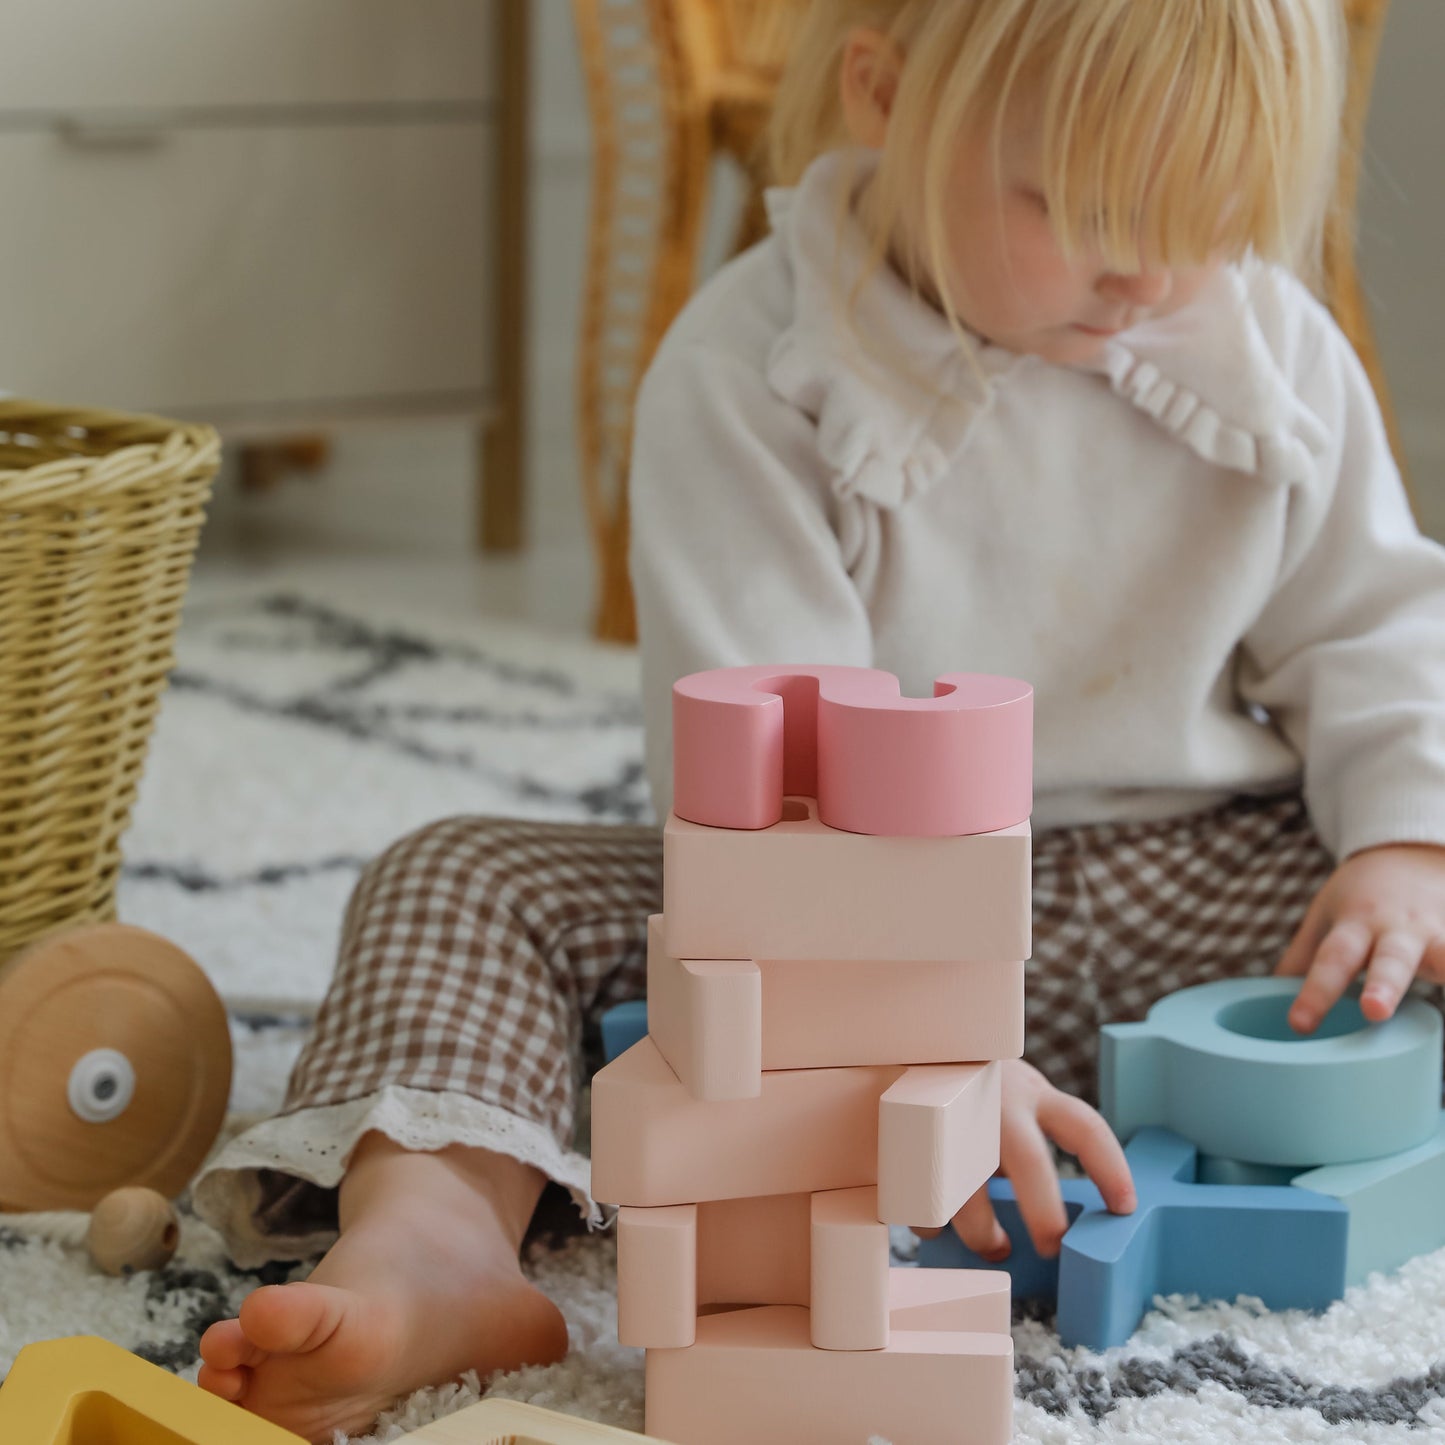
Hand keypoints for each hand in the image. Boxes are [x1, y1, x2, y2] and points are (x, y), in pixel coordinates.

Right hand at [915, 1058, 1134, 1260]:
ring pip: (969, 1189)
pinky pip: (918, 1192)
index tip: (1123, 1208)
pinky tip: (934, 1224)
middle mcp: (994, 1103)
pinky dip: (927, 1219)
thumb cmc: (965, 1073)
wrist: (902, 1030)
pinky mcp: (910, 1134)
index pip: (1083, 1127)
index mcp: (1029, 1092)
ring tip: (994, 1247)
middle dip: (1044, 1214)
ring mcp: (952, 1118)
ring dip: (982, 1232)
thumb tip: (1047, 1201)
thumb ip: (1027, 1130)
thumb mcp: (1008, 1089)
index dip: (1110, 1169)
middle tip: (1051, 1247)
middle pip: (1029, 1163)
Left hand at [1275, 843, 1444, 1032]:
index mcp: (1355, 924)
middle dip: (1384, 984)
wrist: (1411, 852)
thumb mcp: (1325, 918)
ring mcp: (1441, 932)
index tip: (1299, 1025)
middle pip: (1390, 959)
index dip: (1315, 992)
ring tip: (1444, 1003)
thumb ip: (1302, 957)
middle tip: (1375, 1010)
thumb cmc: (1360, 897)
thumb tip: (1264, 998)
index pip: (1330, 961)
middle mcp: (1398, 928)